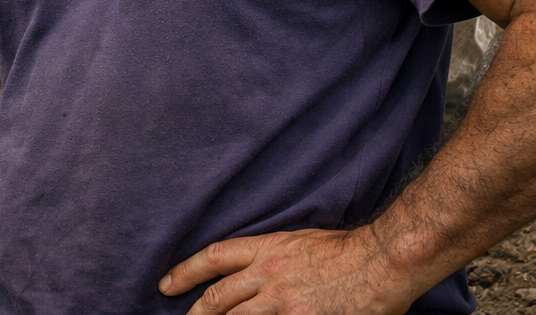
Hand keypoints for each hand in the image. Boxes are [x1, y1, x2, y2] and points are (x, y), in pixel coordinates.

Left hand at [159, 228, 420, 314]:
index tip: (167, 284)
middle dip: (197, 311)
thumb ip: (272, 255)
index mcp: (266, 249)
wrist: (380, 261)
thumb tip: (253, 270)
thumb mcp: (298, 240)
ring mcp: (284, 302)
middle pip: (220, 296)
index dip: (185, 271)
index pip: (213, 258)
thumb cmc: (347, 250)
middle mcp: (268, 275)